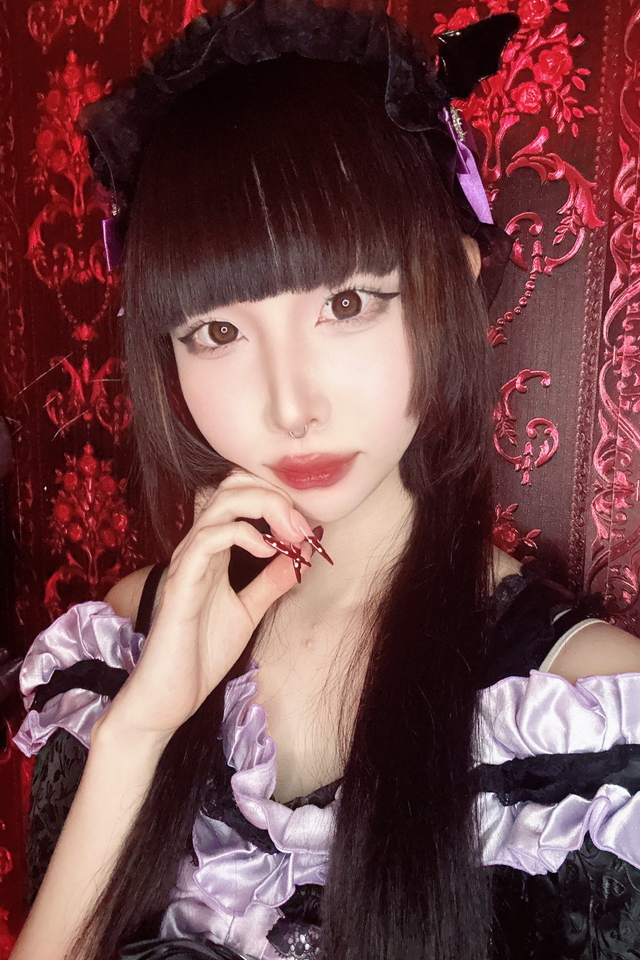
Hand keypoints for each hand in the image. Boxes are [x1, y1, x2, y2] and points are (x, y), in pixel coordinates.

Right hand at [102, 471, 313, 740]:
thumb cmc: (199, 654)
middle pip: (232, 484)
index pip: (240, 492)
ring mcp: (187, 561)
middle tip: (303, 524)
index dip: (276, 494)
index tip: (307, 524)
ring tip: (292, 533)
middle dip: (275, 492)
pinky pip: (207, 539)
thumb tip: (300, 557)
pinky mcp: (181, 582)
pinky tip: (267, 551)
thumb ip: (270, 582)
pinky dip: (243, 534)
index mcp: (213, 549)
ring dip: (266, 508)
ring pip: (222, 501)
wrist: (168, 697)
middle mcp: (198, 546)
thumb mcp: (248, 611)